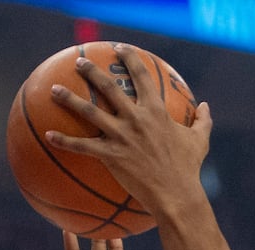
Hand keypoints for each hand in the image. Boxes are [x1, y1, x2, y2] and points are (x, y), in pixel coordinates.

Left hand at [46, 44, 212, 220]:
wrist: (176, 194)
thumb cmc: (188, 169)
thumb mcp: (200, 141)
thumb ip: (203, 120)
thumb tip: (206, 106)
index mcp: (156, 110)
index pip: (141, 76)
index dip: (129, 58)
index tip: (119, 48)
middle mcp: (135, 118)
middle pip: (108, 87)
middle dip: (91, 70)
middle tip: (79, 61)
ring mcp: (121, 136)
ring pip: (89, 111)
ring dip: (69, 98)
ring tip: (54, 89)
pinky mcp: (111, 156)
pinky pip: (82, 146)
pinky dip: (64, 141)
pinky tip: (48, 135)